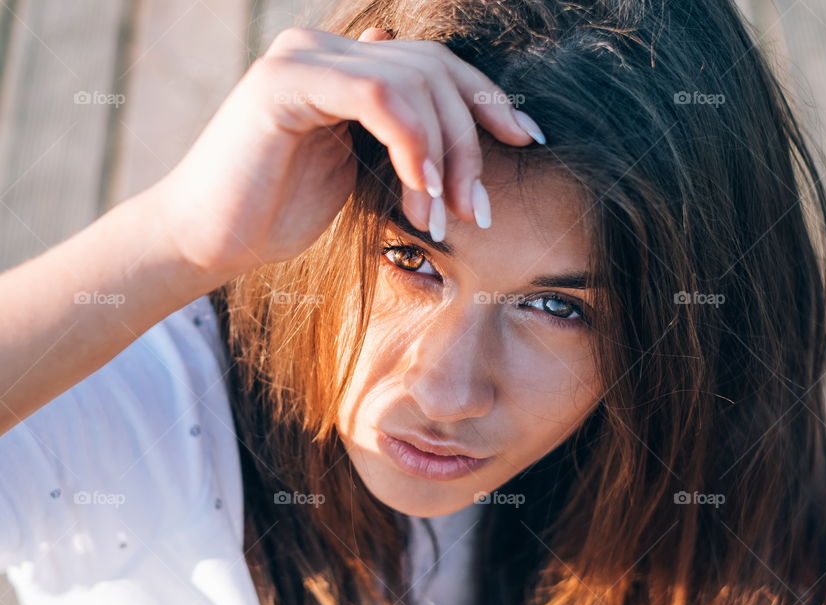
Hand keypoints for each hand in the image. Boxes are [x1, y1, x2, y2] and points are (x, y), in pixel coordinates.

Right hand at [152, 25, 542, 281]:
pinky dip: (413, 144)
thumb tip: (432, 106)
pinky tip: (420, 191)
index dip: (487, 99)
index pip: (434, 65)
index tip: (525, 140)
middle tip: (477, 209)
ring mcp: (303, 59)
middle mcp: (324, 50)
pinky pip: (378, 95)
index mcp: (343, 67)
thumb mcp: (357, 170)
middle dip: (471, 142)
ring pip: (413, 81)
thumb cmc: (279, 213)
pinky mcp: (284, 83)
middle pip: (434, 71)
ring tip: (442, 216)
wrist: (208, 242)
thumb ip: (394, 134)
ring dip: (444, 155)